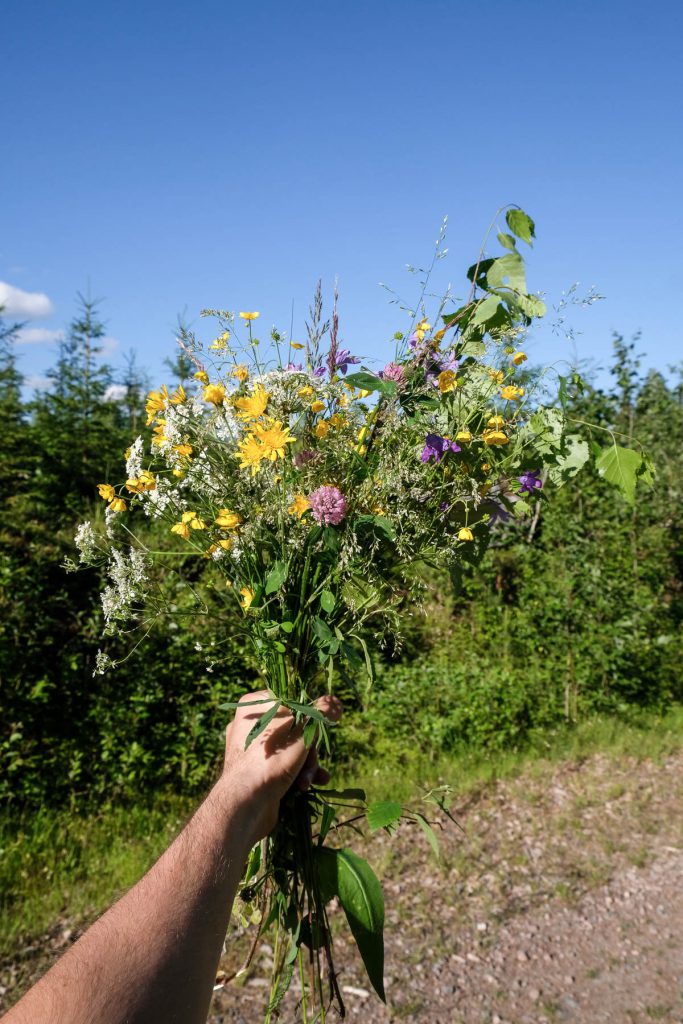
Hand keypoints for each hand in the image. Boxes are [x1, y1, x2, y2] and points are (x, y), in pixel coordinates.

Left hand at [222, 690, 340, 841]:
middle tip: (311, 760)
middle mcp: (249, 725)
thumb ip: (321, 714)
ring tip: (309, 778)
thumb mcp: (303, 731)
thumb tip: (336, 703)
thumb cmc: (272, 759)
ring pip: (290, 749)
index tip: (320, 729)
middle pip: (294, 728)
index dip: (309, 716)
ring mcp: (251, 749)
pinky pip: (282, 765)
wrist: (245, 804)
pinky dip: (296, 773)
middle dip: (309, 748)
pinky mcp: (255, 770)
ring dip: (306, 764)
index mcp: (253, 705)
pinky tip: (308, 784)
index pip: (292, 701)